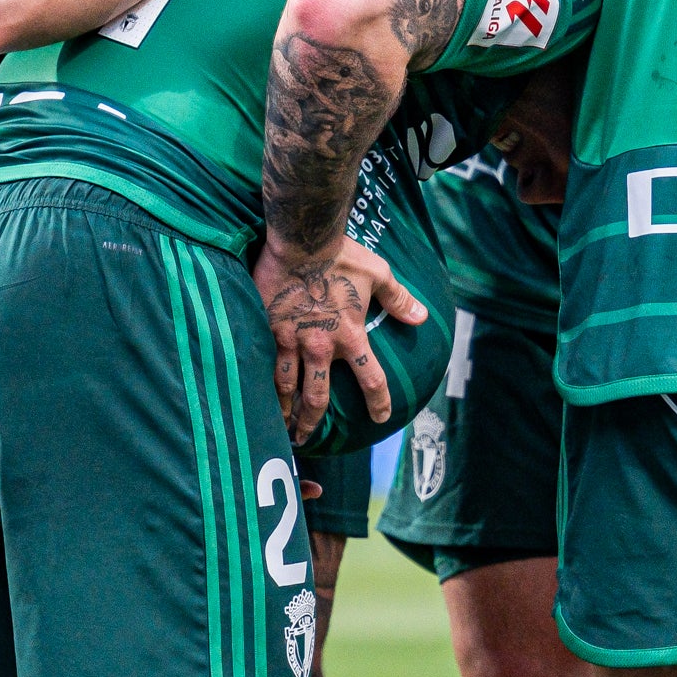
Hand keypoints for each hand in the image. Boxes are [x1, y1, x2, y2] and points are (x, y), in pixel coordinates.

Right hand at [256, 236, 423, 439]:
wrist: (303, 240)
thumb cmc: (342, 255)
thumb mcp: (379, 274)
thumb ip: (399, 299)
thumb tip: (422, 317)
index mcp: (351, 336)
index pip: (371, 379)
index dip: (378, 402)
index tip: (381, 418)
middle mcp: (321, 346)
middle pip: (318, 396)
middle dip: (312, 421)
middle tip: (306, 436)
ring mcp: (292, 340)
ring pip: (286, 387)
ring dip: (283, 410)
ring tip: (278, 425)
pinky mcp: (268, 329)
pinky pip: (263, 364)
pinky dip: (260, 383)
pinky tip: (254, 394)